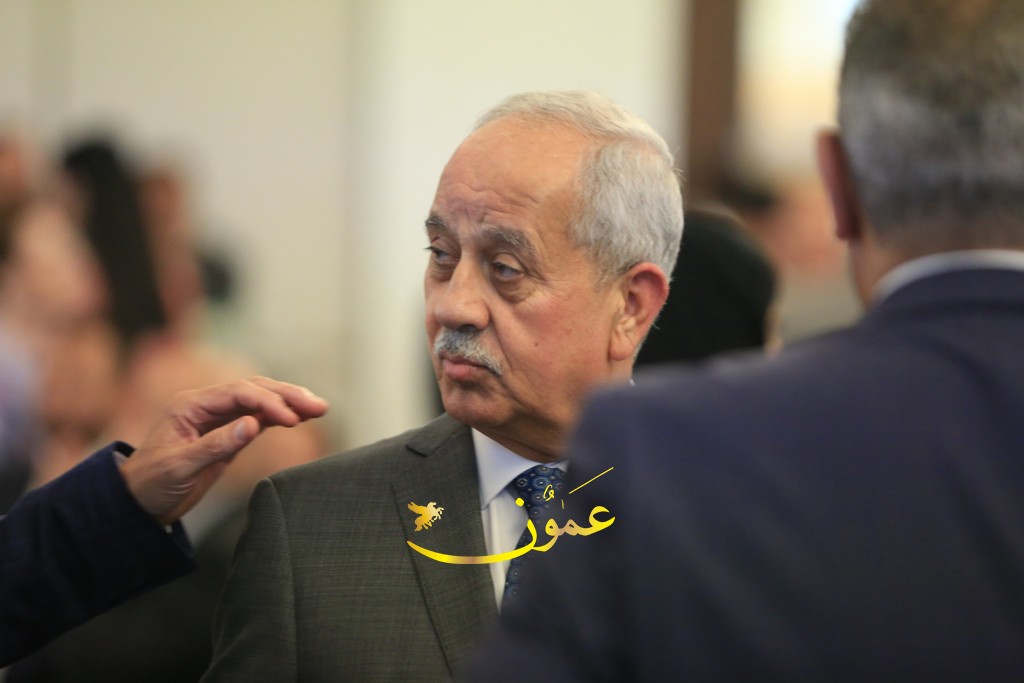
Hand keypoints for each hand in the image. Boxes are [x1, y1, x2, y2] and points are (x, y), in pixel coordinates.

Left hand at [119, 376, 328, 524]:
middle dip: (287, 395)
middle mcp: (205, 405)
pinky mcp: (228, 433)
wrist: (138, 505)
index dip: (268, 402)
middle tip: (319, 406)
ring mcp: (218, 418)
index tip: (292, 419)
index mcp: (190, 405)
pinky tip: (301, 417)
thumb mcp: (179, 467)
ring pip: (260, 401)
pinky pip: (258, 417)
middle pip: (254, 389)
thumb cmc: (151, 485)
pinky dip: (280, 416)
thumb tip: (253, 426)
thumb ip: (216, 445)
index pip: (238, 393)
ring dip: (289, 403)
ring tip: (319, 408)